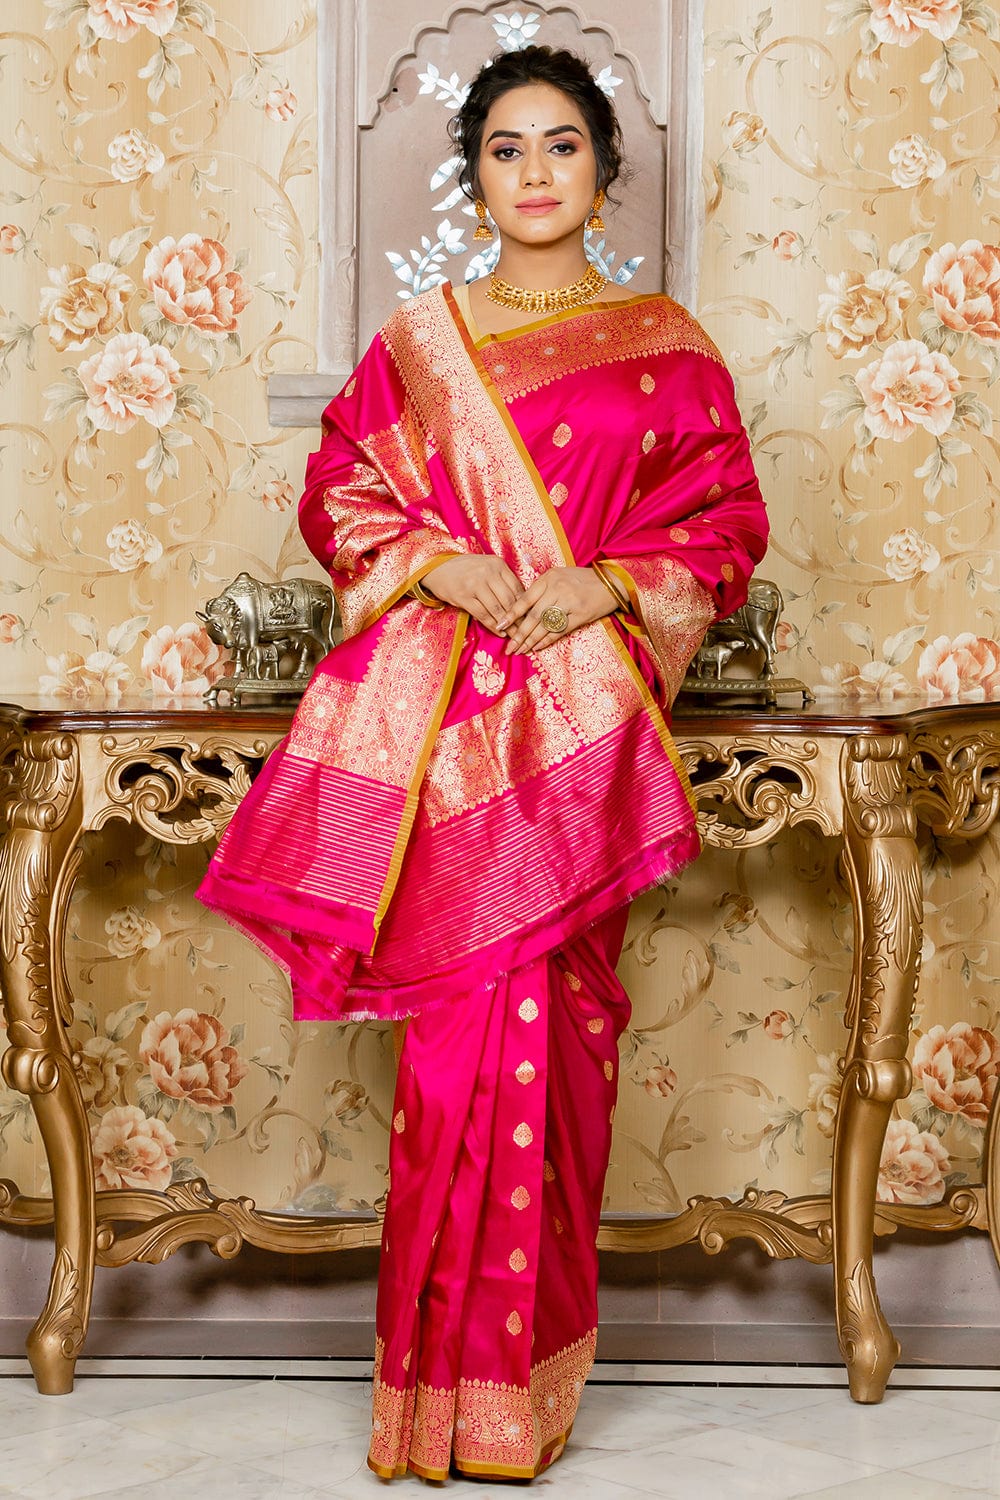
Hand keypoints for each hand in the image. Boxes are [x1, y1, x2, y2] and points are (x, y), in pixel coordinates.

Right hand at [422, 554, 523, 632]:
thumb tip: (521, 604)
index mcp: (497, 564)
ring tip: (514, 636)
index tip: (530, 619)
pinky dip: (493, 626)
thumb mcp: (487, 568)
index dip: (525, 607)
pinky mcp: (463, 596)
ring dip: (507, 626)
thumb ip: (502, 581)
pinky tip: (499, 633)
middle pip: (509, 600)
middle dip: (519, 619)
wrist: (437, 567)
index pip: (517, 588)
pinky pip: (483, 615)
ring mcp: (475, 584)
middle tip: (525, 632)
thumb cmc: (466, 569)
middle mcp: (488, 572)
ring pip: (497, 609)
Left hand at [499, 566, 617, 654]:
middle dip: (519, 634)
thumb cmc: (582, 580)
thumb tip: (520, 608)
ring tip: (520, 650)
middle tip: (509, 647)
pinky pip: (559, 631)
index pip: (525, 599)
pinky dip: (546, 640)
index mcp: (549, 578)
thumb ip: (541, 589)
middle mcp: (557, 589)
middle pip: (532, 616)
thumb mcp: (559, 576)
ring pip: (544, 625)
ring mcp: (569, 602)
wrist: (611, 583)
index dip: (511, 614)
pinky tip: (536, 647)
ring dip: (530, 640)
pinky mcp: (580, 615)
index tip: (500, 626)